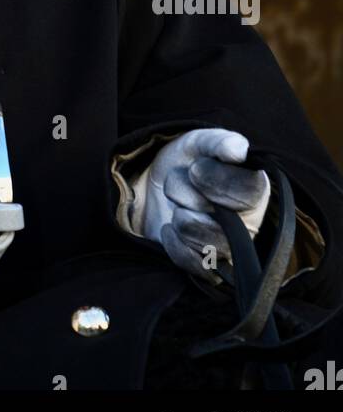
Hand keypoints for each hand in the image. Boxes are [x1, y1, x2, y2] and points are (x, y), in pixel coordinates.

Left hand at [133, 127, 270, 274]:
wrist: (155, 186)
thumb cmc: (188, 161)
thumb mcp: (198, 142)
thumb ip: (218, 142)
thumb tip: (238, 149)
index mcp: (256, 190)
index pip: (250, 193)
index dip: (217, 181)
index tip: (194, 169)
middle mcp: (250, 224)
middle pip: (226, 224)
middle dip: (189, 196)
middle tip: (181, 182)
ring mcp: (231, 249)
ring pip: (207, 246)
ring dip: (180, 218)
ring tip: (176, 204)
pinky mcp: (209, 268)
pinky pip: (194, 264)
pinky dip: (174, 242)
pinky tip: (170, 227)